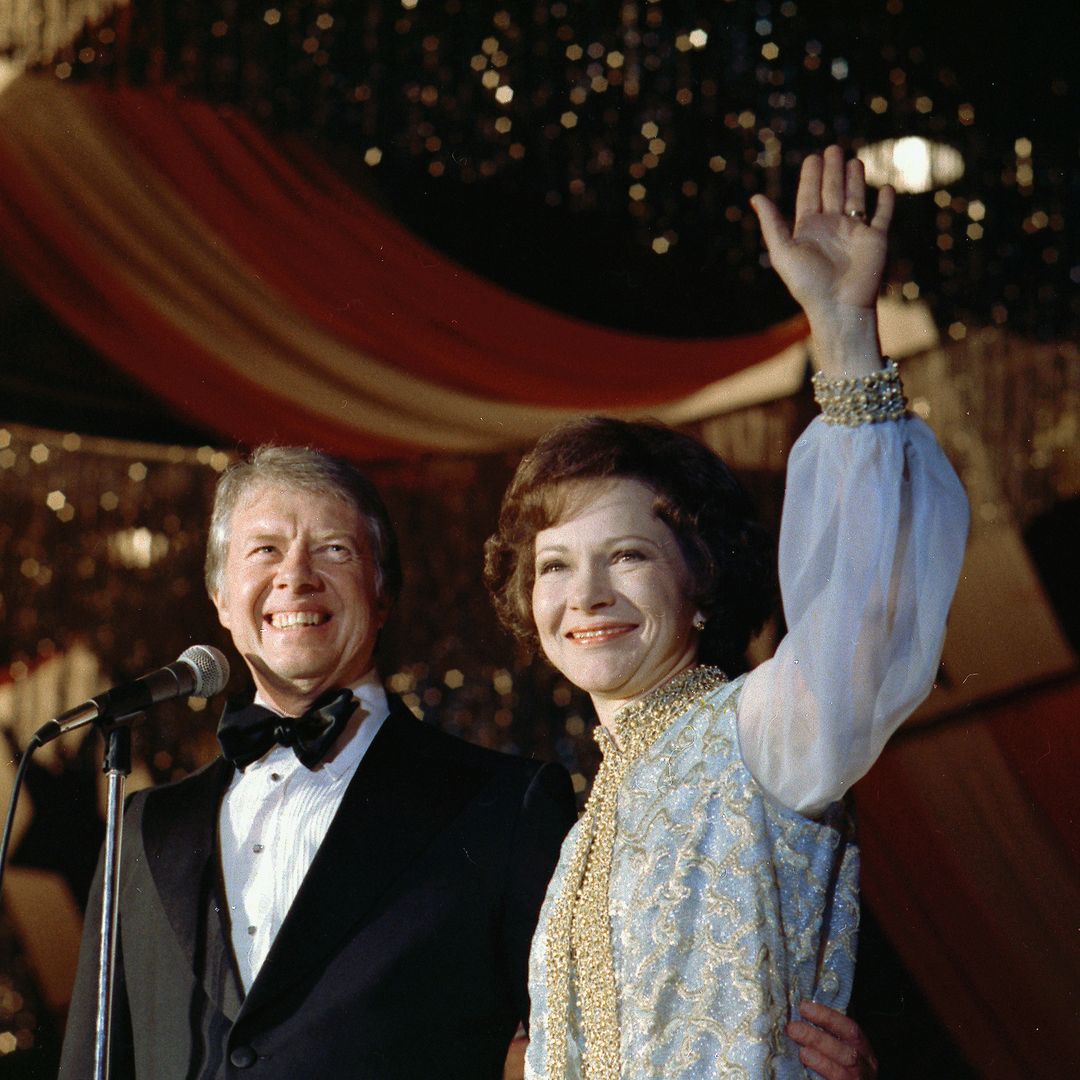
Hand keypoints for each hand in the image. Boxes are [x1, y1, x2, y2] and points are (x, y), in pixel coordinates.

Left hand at [751, 145, 894, 376]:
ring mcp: (855, 232)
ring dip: (855, 180)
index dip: (811, 177)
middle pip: (832, 191)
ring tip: (854, 161)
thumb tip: (755, 197)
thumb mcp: (783, 252)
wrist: (838, 306)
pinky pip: (882, 216)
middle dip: (833, 171)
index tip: (813, 158)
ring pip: (856, 198)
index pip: (810, 196)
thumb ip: (771, 224)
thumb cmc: (807, 284)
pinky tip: (885, 188)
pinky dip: (885, 202)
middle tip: (832, 149)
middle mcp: (832, 227)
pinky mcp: (875, 239)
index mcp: (809, 229)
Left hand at [786, 1000, 877, 1079]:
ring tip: (802, 1052)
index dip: (827, 1016)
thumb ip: (831, 1028)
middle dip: (819, 1038)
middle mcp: (864, 1067)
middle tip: (793, 1028)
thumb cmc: (842, 1065)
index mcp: (863, 1049)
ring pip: (841, 1072)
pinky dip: (820, 1076)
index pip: (850, 1028)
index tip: (803, 1007)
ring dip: (821, 1061)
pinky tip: (805, 1072)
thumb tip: (807, 1004)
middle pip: (846, 1052)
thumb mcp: (842, 1045)